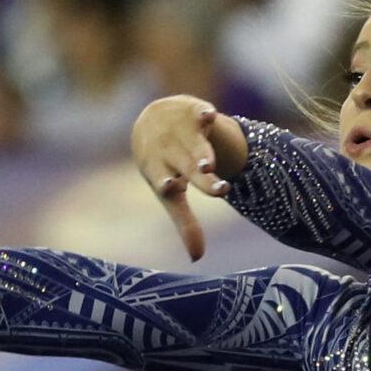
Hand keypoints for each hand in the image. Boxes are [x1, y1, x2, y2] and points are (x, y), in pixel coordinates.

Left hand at [131, 95, 234, 261]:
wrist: (151, 120)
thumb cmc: (164, 166)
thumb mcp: (171, 193)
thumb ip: (185, 223)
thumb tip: (197, 259)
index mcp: (160, 170)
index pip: (164, 179)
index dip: (166, 183)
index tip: (171, 188)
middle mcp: (168, 150)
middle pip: (186, 166)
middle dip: (200, 177)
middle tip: (219, 191)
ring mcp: (180, 130)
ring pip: (193, 143)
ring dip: (200, 152)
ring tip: (209, 163)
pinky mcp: (193, 111)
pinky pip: (198, 112)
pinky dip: (203, 114)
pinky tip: (208, 115)